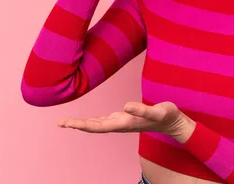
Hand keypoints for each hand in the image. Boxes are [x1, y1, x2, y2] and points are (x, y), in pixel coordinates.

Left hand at [57, 101, 194, 141]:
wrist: (174, 123)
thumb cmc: (167, 116)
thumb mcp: (158, 111)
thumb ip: (143, 110)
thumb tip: (126, 106)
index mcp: (124, 123)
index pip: (97, 126)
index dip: (81, 125)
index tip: (67, 124)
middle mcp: (120, 124)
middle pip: (94, 127)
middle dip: (76, 125)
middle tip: (59, 123)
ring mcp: (121, 122)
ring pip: (97, 125)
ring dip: (82, 124)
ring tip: (67, 123)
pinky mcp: (124, 118)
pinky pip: (104, 121)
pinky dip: (92, 121)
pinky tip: (87, 121)